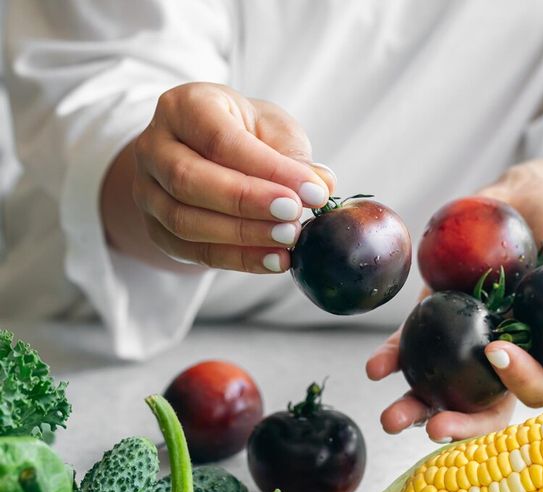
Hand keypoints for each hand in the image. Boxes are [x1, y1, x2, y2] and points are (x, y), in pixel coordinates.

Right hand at [128, 83, 335, 271]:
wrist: (206, 154)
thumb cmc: (246, 134)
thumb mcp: (273, 129)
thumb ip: (294, 155)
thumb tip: (321, 183)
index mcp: (184, 106)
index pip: (221, 140)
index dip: (268, 169)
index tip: (312, 191)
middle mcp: (154, 146)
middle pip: (189, 180)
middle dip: (247, 202)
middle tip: (294, 215)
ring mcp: (147, 191)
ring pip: (185, 221)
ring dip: (243, 235)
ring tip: (288, 238)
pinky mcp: (156, 229)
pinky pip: (192, 252)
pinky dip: (237, 260)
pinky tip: (274, 260)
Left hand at [367, 322, 542, 441]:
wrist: (534, 196)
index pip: (537, 385)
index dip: (520, 381)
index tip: (498, 355)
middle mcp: (505, 352)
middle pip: (483, 400)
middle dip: (458, 421)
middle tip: (432, 427)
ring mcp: (468, 336)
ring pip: (443, 381)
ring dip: (416, 401)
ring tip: (391, 415)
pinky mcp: (440, 312)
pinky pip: (414, 340)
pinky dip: (395, 355)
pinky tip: (377, 367)